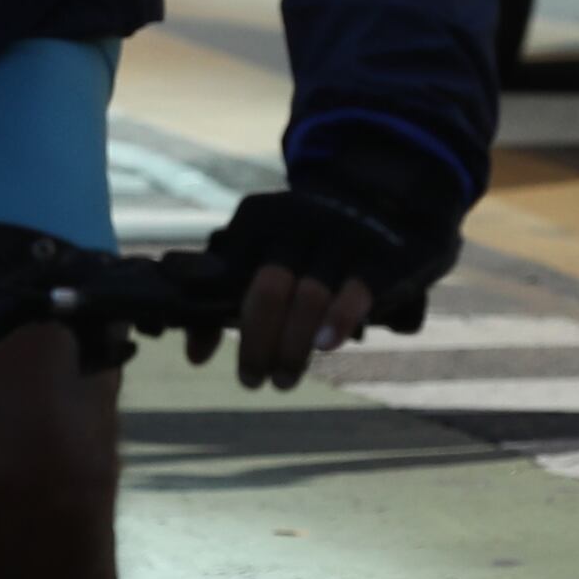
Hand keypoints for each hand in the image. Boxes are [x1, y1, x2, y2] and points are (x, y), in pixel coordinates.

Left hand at [201, 165, 466, 393]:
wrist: (382, 197)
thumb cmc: (306, 241)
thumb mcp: (263, 248)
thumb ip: (225, 293)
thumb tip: (196, 356)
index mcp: (259, 218)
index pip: (227, 275)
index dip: (213, 323)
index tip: (211, 360)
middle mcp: (298, 222)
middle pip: (268, 290)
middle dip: (258, 344)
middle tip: (254, 380)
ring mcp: (340, 236)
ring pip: (310, 297)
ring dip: (293, 347)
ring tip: (283, 379)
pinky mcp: (380, 256)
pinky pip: (356, 291)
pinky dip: (338, 321)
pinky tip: (326, 347)